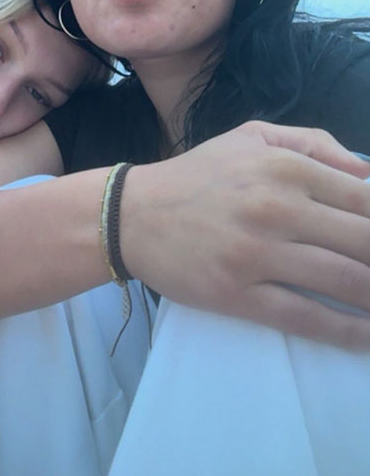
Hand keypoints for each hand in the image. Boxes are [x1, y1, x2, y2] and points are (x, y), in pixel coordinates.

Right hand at [123, 121, 369, 347]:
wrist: (130, 215)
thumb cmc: (196, 175)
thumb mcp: (251, 137)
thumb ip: (313, 143)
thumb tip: (369, 173)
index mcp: (285, 167)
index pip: (369, 200)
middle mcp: (277, 208)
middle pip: (367, 243)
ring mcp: (257, 255)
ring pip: (346, 282)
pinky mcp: (237, 294)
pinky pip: (306, 317)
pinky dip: (348, 333)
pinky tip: (368, 339)